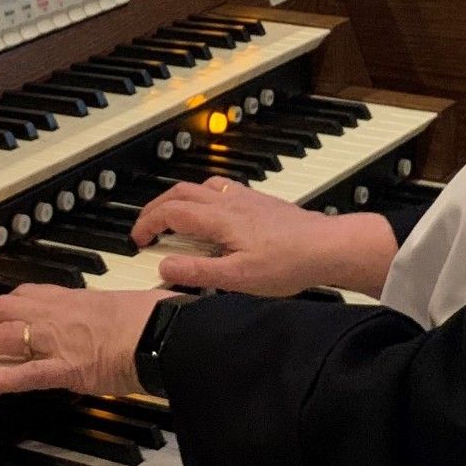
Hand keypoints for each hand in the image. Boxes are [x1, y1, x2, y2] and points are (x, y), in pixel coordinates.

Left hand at [0, 283, 172, 395]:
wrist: (166, 331)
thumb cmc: (155, 319)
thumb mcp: (124, 306)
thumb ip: (107, 313)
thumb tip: (112, 317)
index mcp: (74, 299)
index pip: (26, 296)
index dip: (0, 303)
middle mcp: (60, 315)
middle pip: (4, 310)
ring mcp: (60, 341)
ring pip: (5, 335)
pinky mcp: (68, 368)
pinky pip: (28, 373)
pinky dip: (2, 377)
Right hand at [131, 178, 400, 296]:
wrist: (327, 246)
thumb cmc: (288, 263)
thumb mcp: (238, 279)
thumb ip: (198, 272)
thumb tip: (164, 266)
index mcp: (218, 219)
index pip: (170, 212)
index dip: (147, 224)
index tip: (137, 240)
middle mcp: (229, 201)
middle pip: (179, 192)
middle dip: (155, 208)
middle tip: (146, 228)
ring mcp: (245, 197)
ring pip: (200, 186)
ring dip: (178, 198)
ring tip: (172, 218)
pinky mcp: (259, 201)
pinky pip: (221, 188)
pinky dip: (203, 196)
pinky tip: (212, 213)